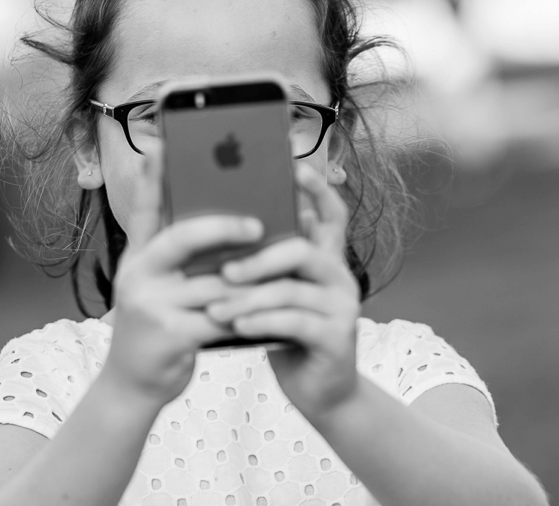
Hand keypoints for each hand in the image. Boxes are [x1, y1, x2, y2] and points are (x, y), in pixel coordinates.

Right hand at [101, 146, 262, 406]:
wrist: (133, 385)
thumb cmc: (159, 328)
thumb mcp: (157, 286)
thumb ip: (178, 256)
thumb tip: (226, 223)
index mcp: (138, 257)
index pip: (146, 210)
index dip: (154, 178)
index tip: (163, 145)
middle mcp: (137, 274)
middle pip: (182, 237)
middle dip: (224, 227)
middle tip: (258, 224)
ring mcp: (150, 304)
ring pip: (213, 281)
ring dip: (251, 277)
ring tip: (283, 268)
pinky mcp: (169, 335)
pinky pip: (223, 319)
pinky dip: (251, 318)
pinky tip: (274, 315)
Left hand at [207, 163, 360, 420]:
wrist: (322, 391)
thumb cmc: (289, 336)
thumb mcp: (277, 295)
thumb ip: (265, 265)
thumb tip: (223, 228)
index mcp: (326, 260)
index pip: (331, 215)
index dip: (317, 190)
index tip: (294, 168)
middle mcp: (340, 276)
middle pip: (304, 250)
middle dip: (260, 257)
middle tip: (225, 269)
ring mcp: (343, 306)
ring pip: (292, 290)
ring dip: (248, 297)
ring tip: (215, 307)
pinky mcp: (338, 336)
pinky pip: (295, 322)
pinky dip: (262, 322)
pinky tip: (237, 327)